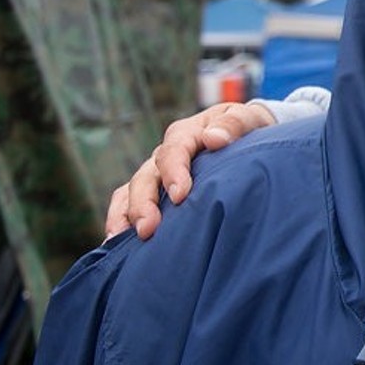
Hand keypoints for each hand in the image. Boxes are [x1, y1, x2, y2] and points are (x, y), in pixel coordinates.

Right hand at [104, 101, 277, 240]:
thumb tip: (213, 138)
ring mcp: (157, 173)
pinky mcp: (154, 191)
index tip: (180, 196)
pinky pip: (126, 203)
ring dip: (126, 215)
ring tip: (125, 240)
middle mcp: (165, 154)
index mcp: (187, 134)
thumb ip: (233, 125)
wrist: (248, 136)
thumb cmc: (249, 129)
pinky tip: (115, 245)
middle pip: (146, 176)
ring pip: (131, 191)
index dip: (174, 172)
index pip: (173, 150)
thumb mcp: (248, 119)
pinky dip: (120, 219)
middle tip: (148, 229)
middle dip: (144, 203)